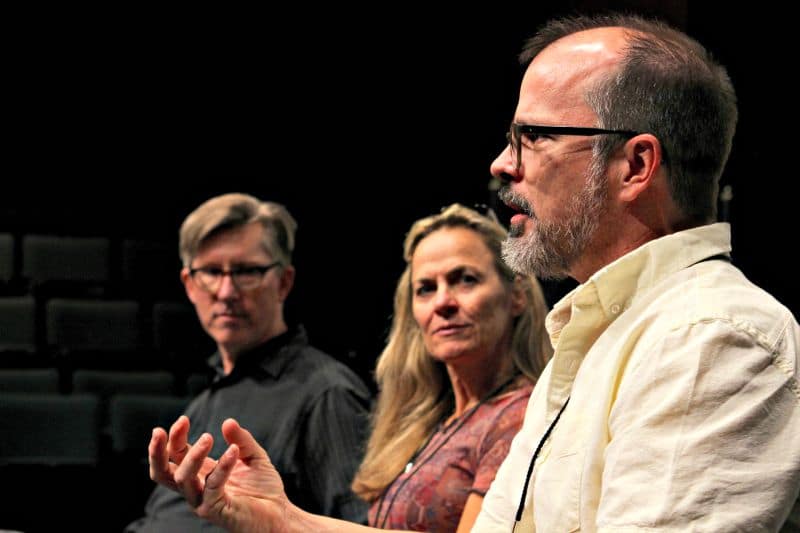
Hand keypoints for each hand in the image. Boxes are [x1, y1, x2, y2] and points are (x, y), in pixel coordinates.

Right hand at [149, 415, 287, 532]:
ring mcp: (203, 502)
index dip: (174, 438)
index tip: (183, 419)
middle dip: (157, 452)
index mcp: (201, 474)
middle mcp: (197, 489)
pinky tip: (234, 451)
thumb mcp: (253, 456)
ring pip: (182, 480)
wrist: (280, 513)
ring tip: (208, 437)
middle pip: (162, 474)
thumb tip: (227, 422)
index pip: (176, 456)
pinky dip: (222, 467)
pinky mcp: (216, 511)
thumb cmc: (264, 488)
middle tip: (160, 431)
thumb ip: (241, 439)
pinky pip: (212, 487)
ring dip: (192, 456)